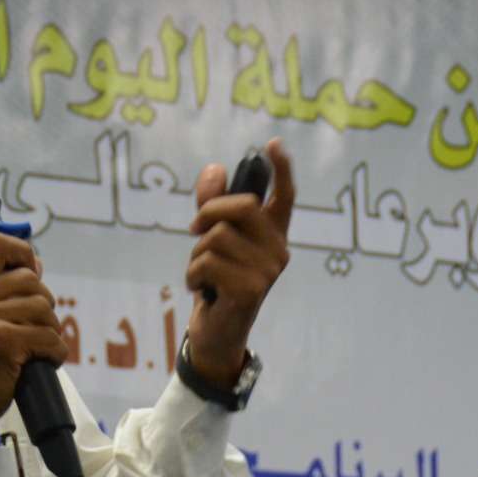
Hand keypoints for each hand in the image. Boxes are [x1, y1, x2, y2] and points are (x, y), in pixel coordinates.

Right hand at [0, 231, 69, 422]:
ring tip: (33, 348)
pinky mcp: (3, 341)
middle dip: (42, 305)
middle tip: (31, 328)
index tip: (29, 275)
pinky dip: (54, 353)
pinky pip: (49, 337)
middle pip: (31, 279)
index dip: (23, 255)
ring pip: (44, 308)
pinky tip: (40, 362)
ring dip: (49, 330)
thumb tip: (36, 264)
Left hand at [183, 137, 293, 385]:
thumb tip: (214, 169)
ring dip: (196, 254)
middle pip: (242, 206)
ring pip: (217, 237)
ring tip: (202, 274)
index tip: (273, 144)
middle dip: (208, 212)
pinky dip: (192, 275)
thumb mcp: (212, 241)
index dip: (281, 169)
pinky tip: (200, 290)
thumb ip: (212, 205)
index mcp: (272, 234)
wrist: (216, 333)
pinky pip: (207, 262)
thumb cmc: (216, 284)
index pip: (285, 197)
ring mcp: (268, 271)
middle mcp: (278, 250)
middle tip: (194, 231)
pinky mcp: (251, 289)